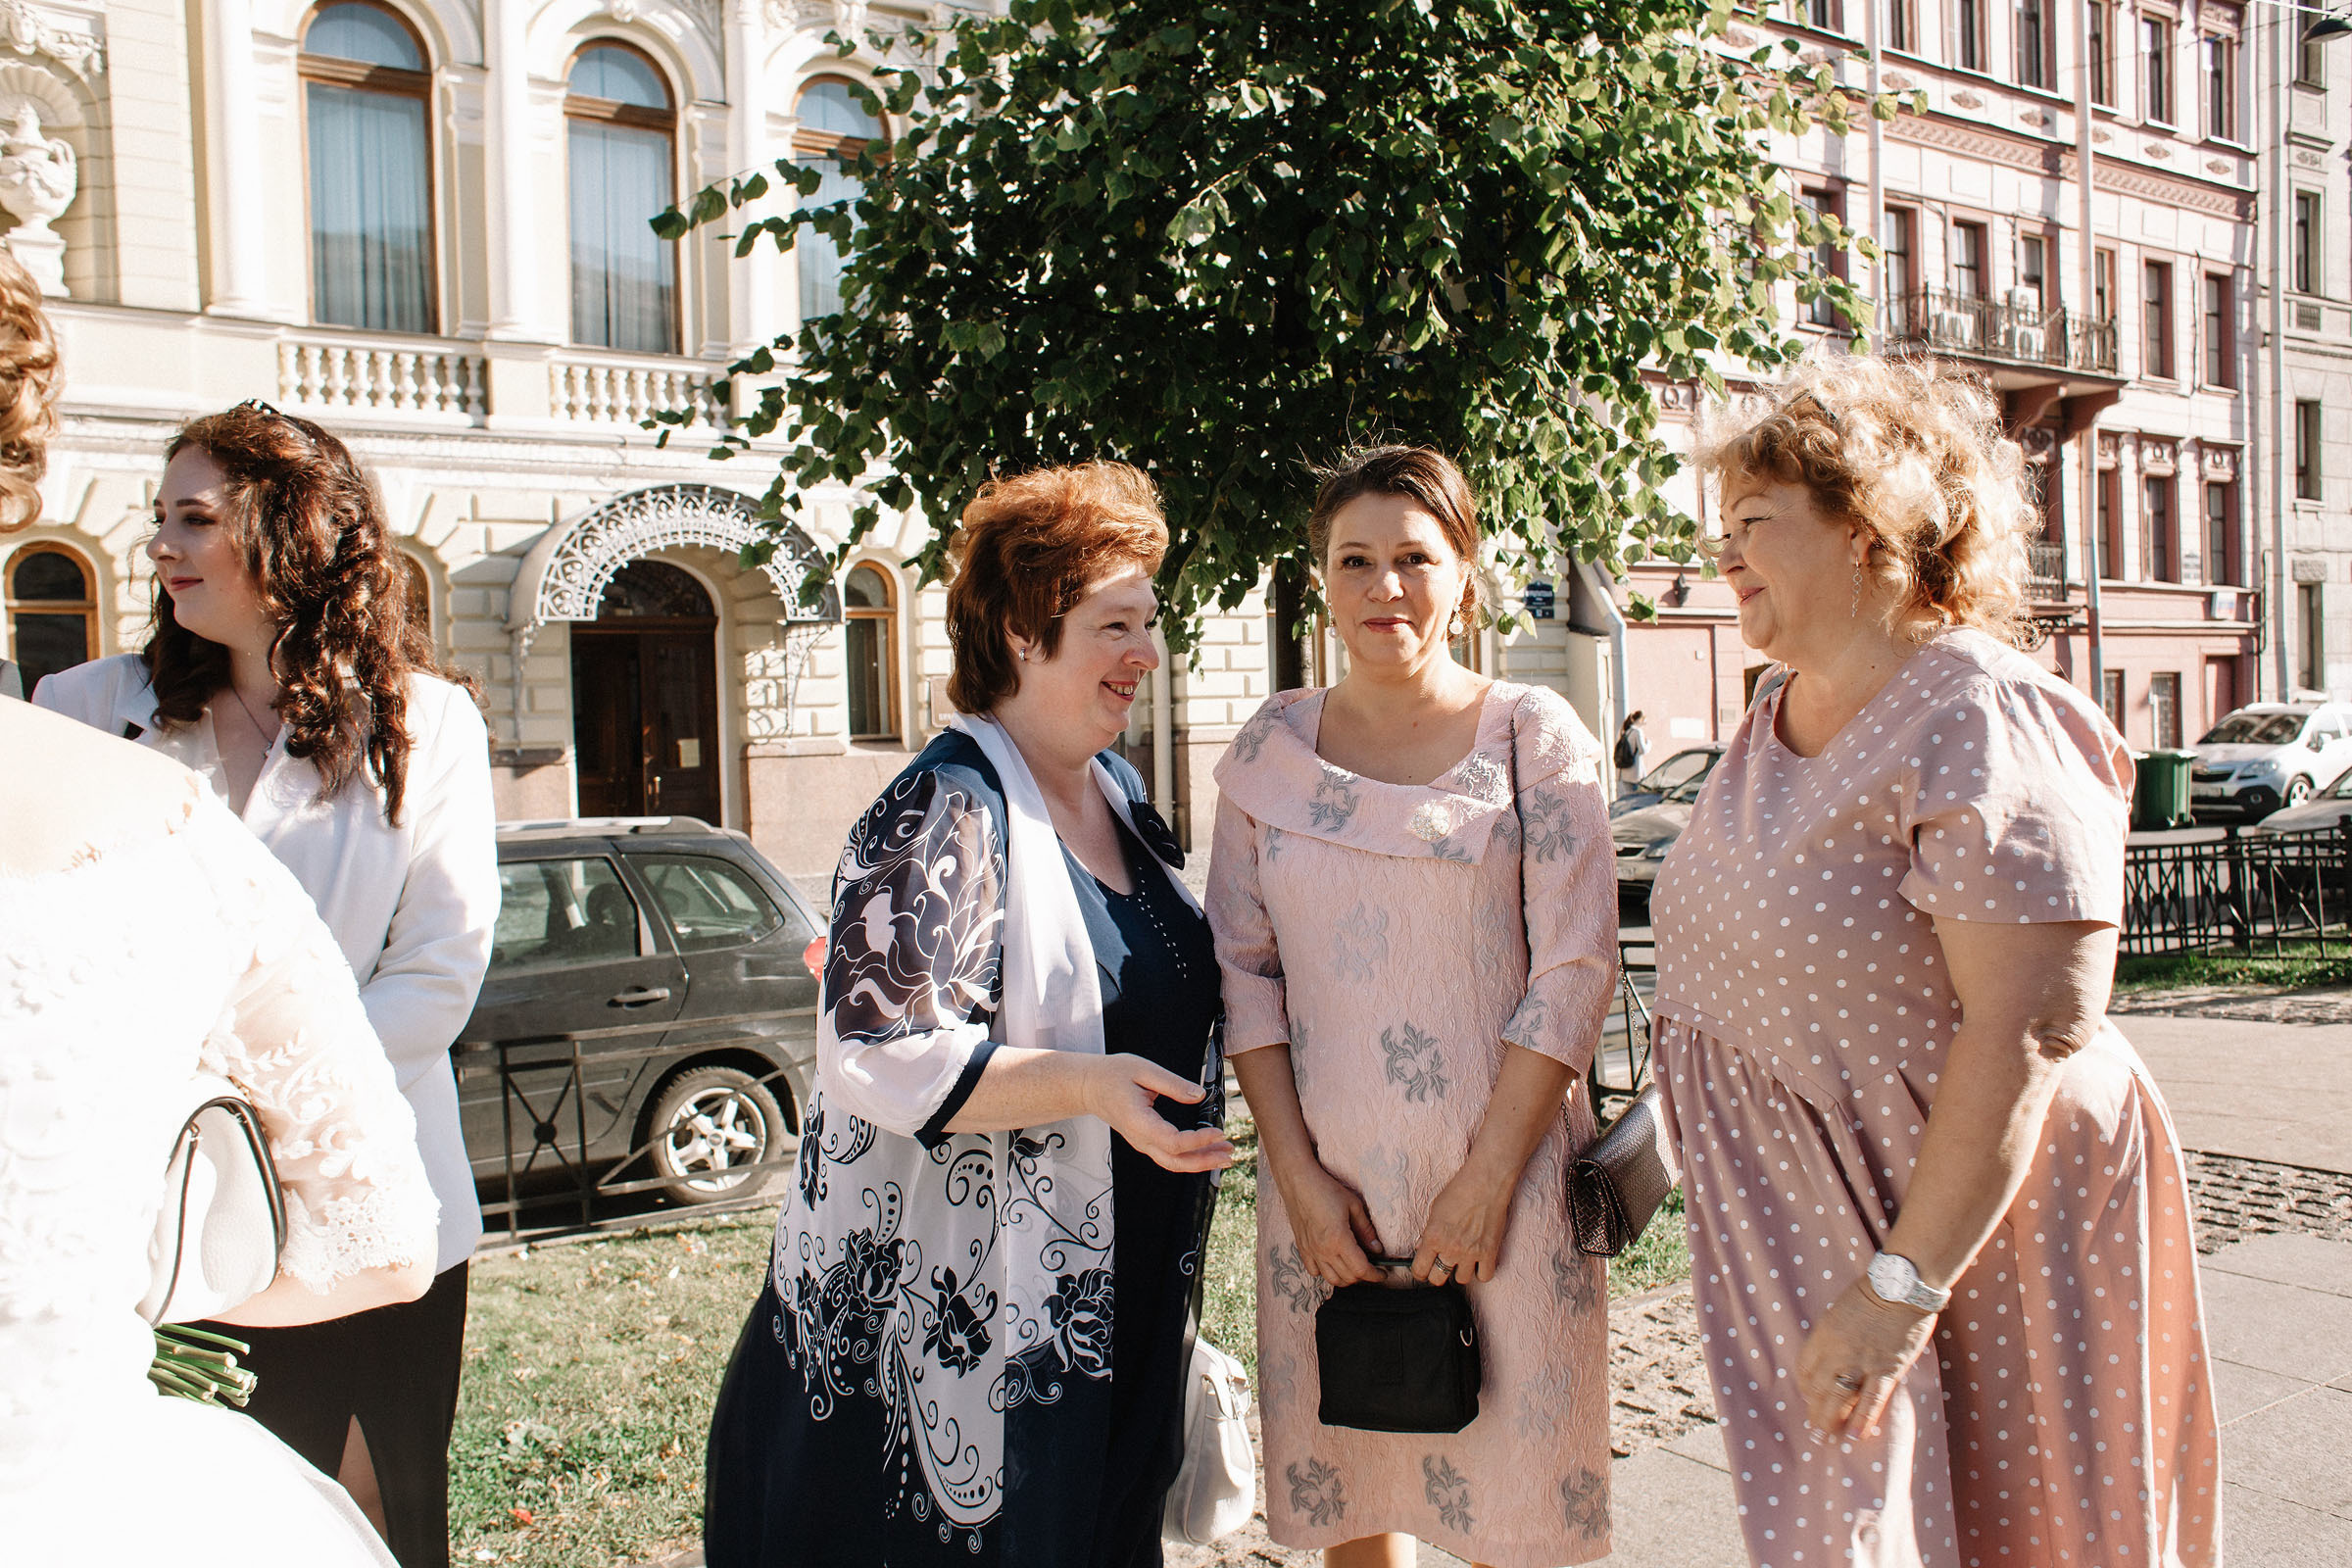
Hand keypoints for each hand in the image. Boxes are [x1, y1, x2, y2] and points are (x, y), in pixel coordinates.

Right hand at [1079, 1054, 1235, 1174]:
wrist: (1088, 1086)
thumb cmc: (1112, 1075)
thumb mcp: (1143, 1070)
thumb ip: (1173, 1084)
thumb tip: (1199, 1095)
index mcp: (1139, 1122)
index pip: (1173, 1142)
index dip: (1198, 1141)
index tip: (1218, 1131)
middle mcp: (1140, 1138)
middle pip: (1175, 1162)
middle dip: (1205, 1161)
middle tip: (1230, 1153)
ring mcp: (1142, 1142)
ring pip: (1172, 1163)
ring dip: (1200, 1162)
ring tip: (1224, 1155)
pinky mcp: (1145, 1140)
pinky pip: (1168, 1156)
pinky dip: (1190, 1157)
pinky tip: (1206, 1150)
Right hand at [1272, 1156, 1383, 1286]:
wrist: (1298, 1182)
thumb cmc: (1326, 1189)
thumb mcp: (1353, 1205)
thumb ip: (1366, 1230)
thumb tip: (1377, 1249)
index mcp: (1339, 1239)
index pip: (1361, 1269)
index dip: (1375, 1275)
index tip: (1383, 1273)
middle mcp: (1323, 1250)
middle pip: (1348, 1277)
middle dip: (1364, 1276)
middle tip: (1373, 1267)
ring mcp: (1311, 1251)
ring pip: (1332, 1279)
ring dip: (1347, 1278)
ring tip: (1355, 1268)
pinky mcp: (1302, 1248)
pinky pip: (1314, 1272)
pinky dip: (1327, 1273)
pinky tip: (1334, 1262)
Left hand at [1411, 1167, 1513, 1285]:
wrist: (1486, 1183)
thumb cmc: (1460, 1191)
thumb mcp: (1435, 1209)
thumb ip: (1428, 1232)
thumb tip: (1422, 1247)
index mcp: (1433, 1237)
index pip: (1420, 1269)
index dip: (1419, 1272)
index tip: (1422, 1271)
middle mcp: (1451, 1248)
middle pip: (1438, 1279)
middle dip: (1437, 1274)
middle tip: (1441, 1266)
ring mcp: (1471, 1253)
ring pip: (1461, 1280)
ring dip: (1460, 1271)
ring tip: (1462, 1260)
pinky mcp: (1489, 1252)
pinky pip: (1484, 1277)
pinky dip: (1481, 1272)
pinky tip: (1478, 1262)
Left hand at [1795, 1274, 1939, 1439]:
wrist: (1901, 1286)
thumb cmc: (1872, 1293)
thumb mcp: (1840, 1311)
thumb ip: (1833, 1337)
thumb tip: (1831, 1360)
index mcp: (1822, 1334)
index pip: (1804, 1368)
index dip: (1804, 1386)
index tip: (1808, 1396)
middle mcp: (1836, 1351)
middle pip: (1817, 1387)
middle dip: (1815, 1409)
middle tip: (1816, 1427)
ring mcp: (1861, 1361)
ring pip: (1838, 1398)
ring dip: (1831, 1420)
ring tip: (1829, 1437)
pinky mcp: (1886, 1368)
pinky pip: (1872, 1399)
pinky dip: (1863, 1418)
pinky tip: (1857, 1435)